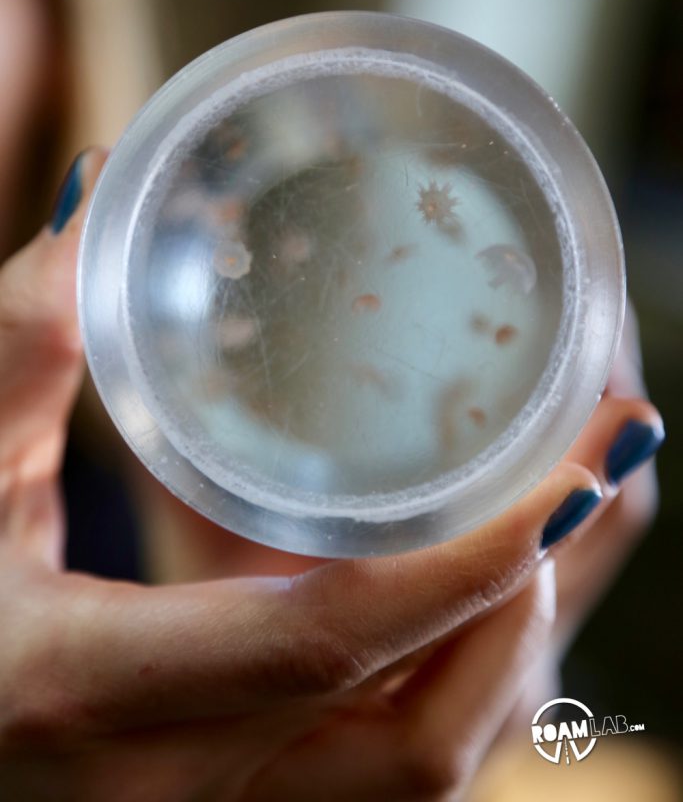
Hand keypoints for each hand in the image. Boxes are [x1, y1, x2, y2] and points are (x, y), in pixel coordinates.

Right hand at [0, 148, 663, 800]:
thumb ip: (24, 338)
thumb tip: (102, 194)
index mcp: (93, 688)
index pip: (325, 638)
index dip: (465, 562)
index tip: (570, 470)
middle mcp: (172, 786)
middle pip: (417, 730)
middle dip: (529, 594)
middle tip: (595, 462)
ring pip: (422, 770)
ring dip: (507, 648)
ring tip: (552, 515)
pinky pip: (389, 773)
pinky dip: (457, 682)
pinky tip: (473, 587)